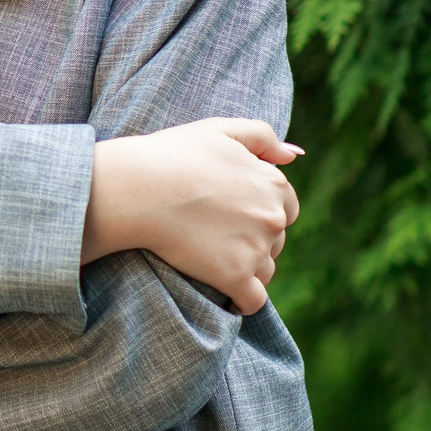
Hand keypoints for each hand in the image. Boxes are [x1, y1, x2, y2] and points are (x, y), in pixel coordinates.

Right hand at [83, 118, 301, 313]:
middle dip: (252, 240)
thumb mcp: (220, 130)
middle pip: (276, 240)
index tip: (228, 213)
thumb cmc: (172, 155)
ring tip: (212, 259)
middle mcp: (272, 217)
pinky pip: (252, 301)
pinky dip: (242, 301)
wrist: (137, 189)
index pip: (285, 208)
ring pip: (265, 270)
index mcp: (273, 183)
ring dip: (246, 269)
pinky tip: (226, 295)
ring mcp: (255, 249)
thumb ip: (262, 136)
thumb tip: (294, 156)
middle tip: (213, 234)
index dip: (258, 211)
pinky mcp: (235, 276)